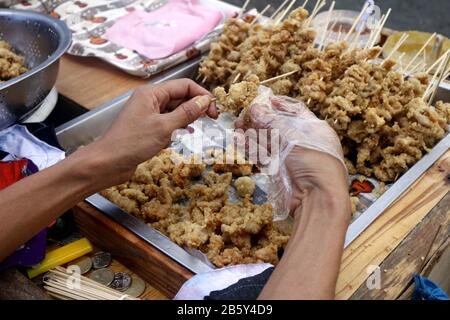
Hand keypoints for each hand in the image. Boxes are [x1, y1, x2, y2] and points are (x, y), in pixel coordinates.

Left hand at [81, 79, 216, 186]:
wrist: (107, 163)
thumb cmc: (132, 143)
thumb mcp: (164, 127)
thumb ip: (186, 113)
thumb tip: (205, 100)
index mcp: (152, 93)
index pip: (184, 86)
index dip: (202, 95)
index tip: (214, 110)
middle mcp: (150, 100)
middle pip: (180, 97)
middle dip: (196, 106)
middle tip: (211, 120)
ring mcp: (147, 114)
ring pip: (174, 110)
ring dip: (187, 118)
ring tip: (199, 128)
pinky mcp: (146, 128)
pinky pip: (167, 123)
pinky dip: (177, 128)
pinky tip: (184, 135)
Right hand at [236, 91, 347, 214]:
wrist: (316, 197)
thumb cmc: (313, 161)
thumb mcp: (293, 134)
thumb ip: (271, 120)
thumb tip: (255, 109)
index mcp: (313, 129)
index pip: (295, 112)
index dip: (279, 105)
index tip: (265, 99)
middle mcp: (301, 142)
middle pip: (277, 127)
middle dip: (259, 120)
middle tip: (243, 115)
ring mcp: (289, 158)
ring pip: (267, 142)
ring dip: (251, 133)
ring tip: (236, 126)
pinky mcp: (278, 172)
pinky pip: (262, 156)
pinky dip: (250, 148)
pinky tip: (238, 141)